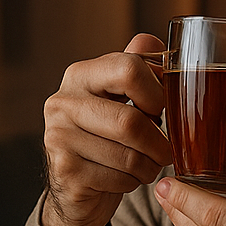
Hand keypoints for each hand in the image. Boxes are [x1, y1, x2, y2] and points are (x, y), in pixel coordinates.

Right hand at [41, 34, 172, 225]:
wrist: (75, 185)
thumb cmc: (106, 137)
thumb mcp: (120, 98)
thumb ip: (135, 68)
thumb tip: (152, 40)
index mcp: (80, 75)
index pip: (128, 68)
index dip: (156, 92)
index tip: (162, 110)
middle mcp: (62, 102)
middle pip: (130, 121)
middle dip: (159, 143)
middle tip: (167, 152)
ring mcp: (58, 137)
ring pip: (127, 155)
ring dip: (148, 166)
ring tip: (148, 166)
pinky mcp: (64, 170)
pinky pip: (117, 178)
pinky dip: (132, 182)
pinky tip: (126, 178)